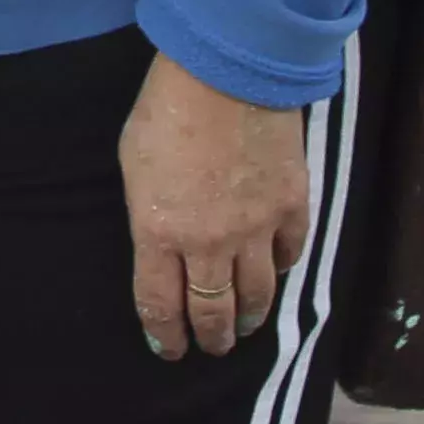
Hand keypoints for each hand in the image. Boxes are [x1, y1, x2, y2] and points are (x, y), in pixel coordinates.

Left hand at [122, 48, 312, 357]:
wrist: (227, 73)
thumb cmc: (165, 109)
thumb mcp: (133, 163)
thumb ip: (148, 212)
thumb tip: (162, 240)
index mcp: (158, 233)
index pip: (159, 304)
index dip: (165, 335)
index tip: (169, 350)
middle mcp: (207, 245)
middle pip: (212, 311)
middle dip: (211, 336)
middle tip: (213, 346)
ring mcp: (254, 230)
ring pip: (255, 296)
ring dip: (250, 318)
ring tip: (246, 325)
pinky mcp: (291, 209)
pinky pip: (288, 255)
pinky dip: (280, 270)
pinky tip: (274, 273)